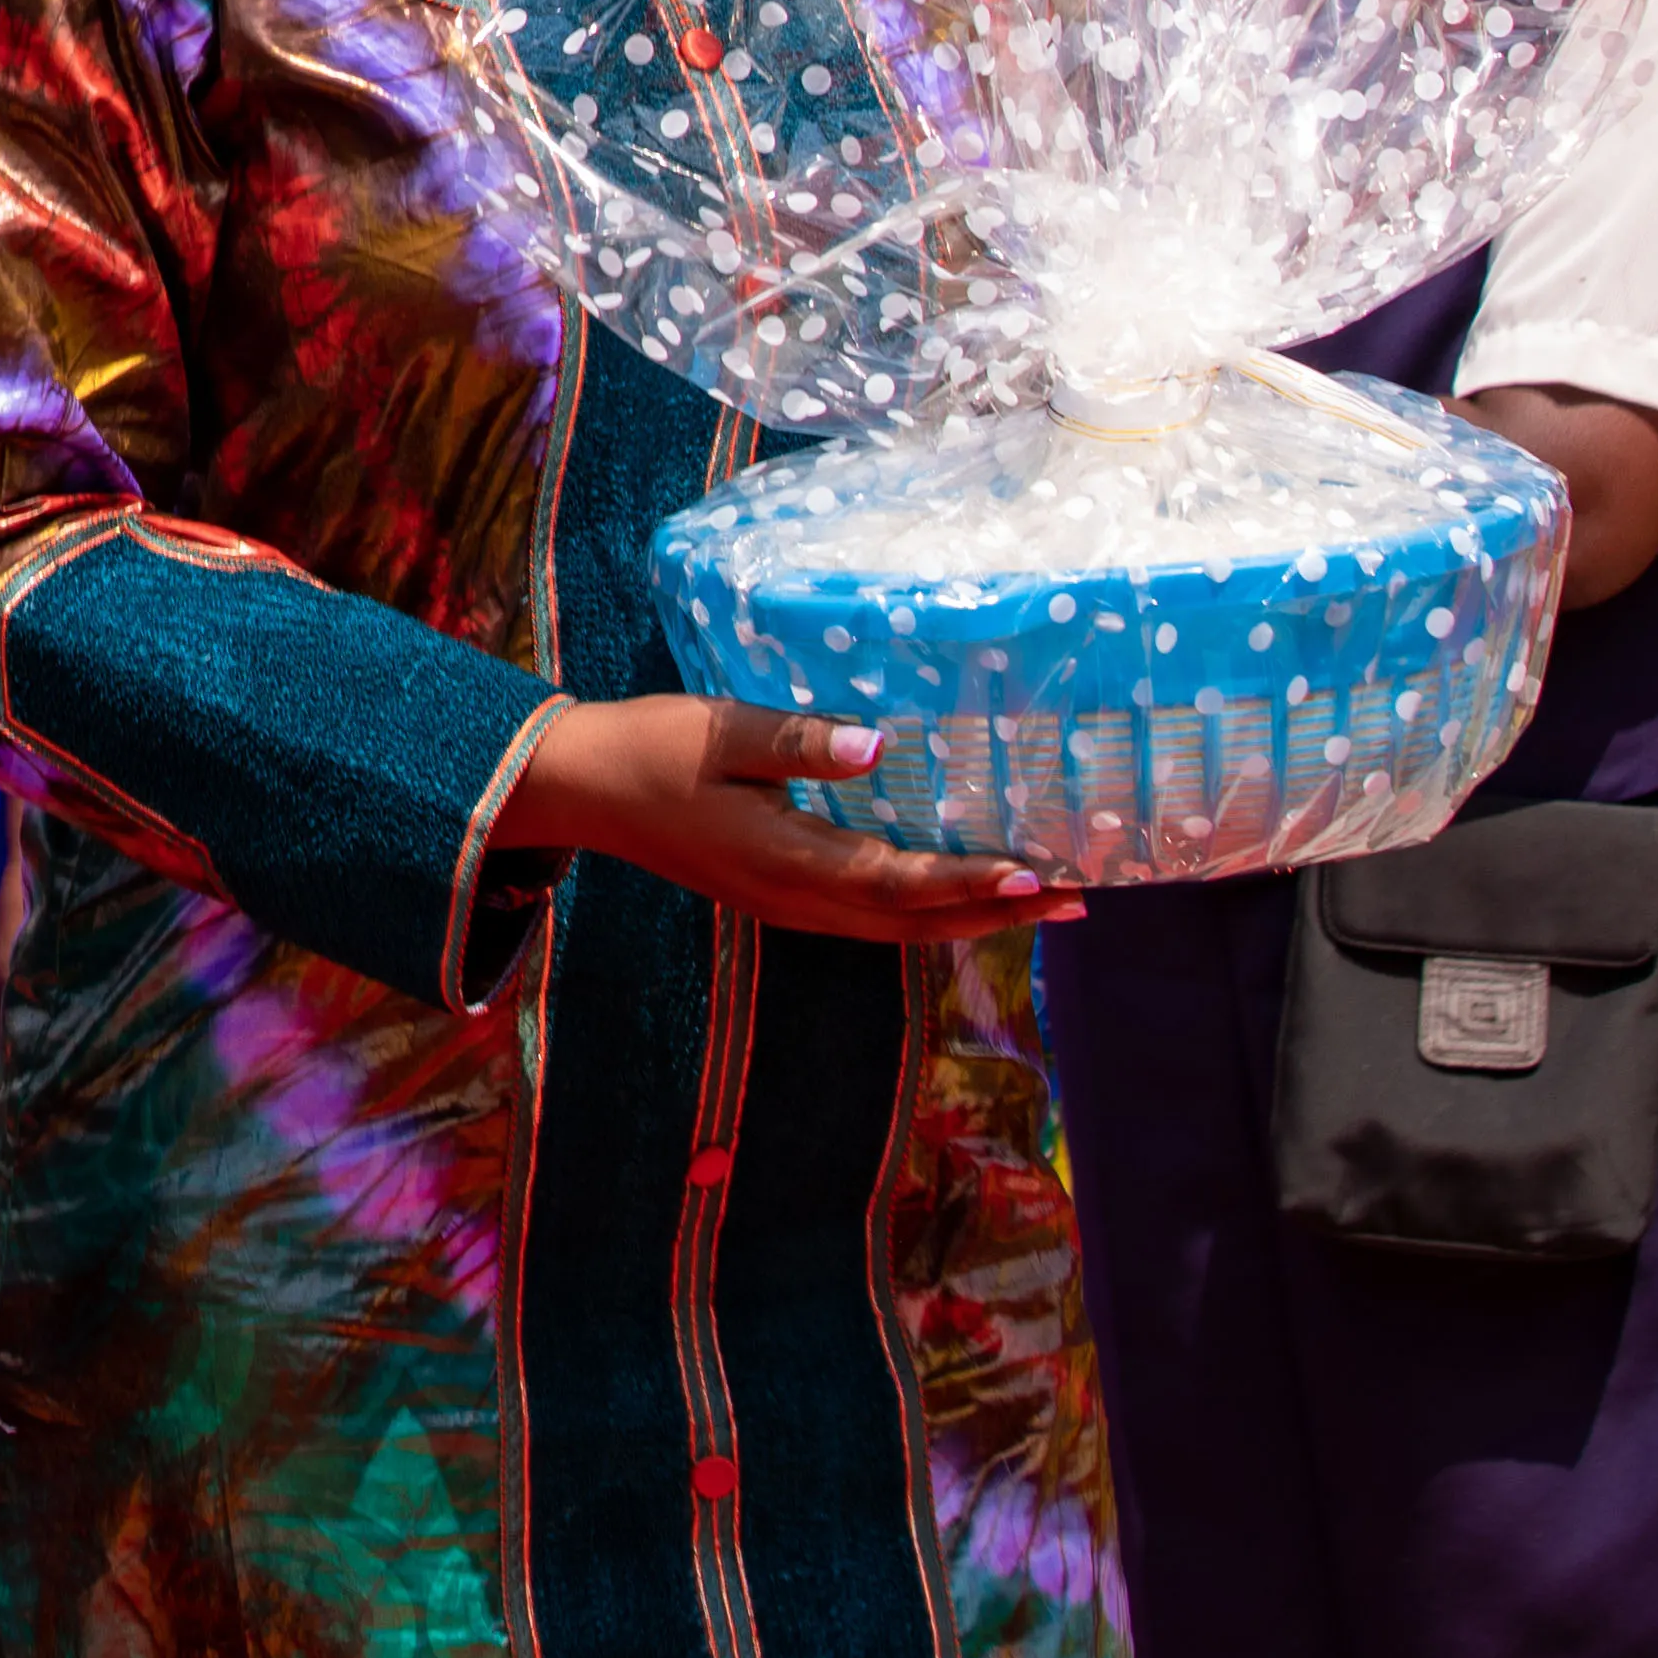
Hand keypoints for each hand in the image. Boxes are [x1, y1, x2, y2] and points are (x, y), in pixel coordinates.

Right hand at [498, 696, 1063, 944]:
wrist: (582, 789)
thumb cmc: (651, 748)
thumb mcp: (721, 730)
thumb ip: (800, 741)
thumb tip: (876, 748)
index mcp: (783, 859)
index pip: (896, 882)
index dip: (969, 881)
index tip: (1035, 873)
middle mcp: (793, 898)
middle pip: (912, 922)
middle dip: (996, 912)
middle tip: (1075, 898)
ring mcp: (784, 906)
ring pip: (894, 928)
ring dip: (969, 917)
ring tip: (1038, 903)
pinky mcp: (777, 896)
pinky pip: (868, 918)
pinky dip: (924, 911)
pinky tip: (953, 895)